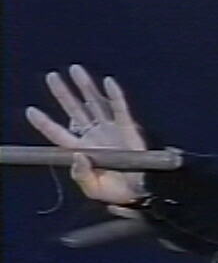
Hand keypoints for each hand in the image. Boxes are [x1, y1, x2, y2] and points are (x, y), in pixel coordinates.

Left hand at [26, 64, 147, 203]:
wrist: (141, 191)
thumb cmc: (116, 192)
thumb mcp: (94, 189)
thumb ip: (82, 175)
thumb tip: (77, 155)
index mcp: (82, 150)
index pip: (59, 133)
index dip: (45, 123)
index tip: (31, 111)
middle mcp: (94, 136)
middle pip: (75, 111)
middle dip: (63, 93)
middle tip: (52, 77)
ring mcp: (110, 129)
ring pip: (95, 104)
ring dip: (86, 87)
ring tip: (75, 70)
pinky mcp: (127, 127)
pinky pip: (120, 108)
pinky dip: (115, 95)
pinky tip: (108, 82)